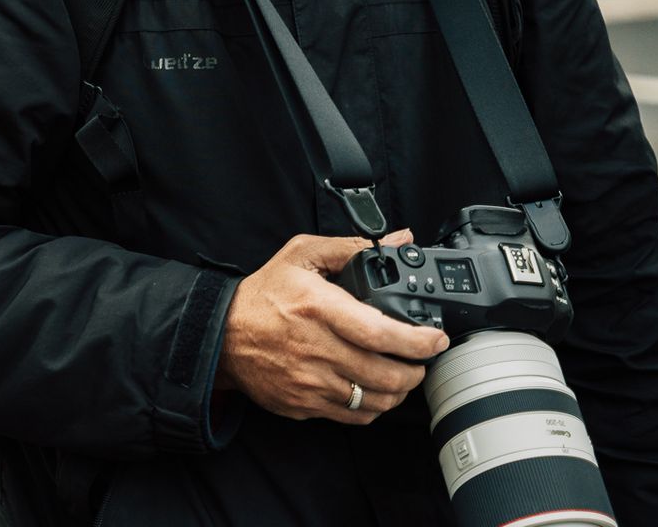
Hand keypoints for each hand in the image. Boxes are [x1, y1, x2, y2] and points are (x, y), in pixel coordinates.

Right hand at [216, 231, 447, 424]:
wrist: (222, 334)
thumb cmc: (264, 294)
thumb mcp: (301, 255)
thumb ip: (350, 248)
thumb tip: (399, 241)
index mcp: (318, 307)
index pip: (381, 334)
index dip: (419, 342)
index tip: (435, 339)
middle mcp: (315, 348)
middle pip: (386, 375)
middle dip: (416, 370)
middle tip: (420, 359)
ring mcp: (309, 381)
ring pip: (375, 401)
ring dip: (398, 391)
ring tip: (400, 376)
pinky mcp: (303, 404)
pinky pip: (353, 416)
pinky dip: (373, 407)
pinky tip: (372, 390)